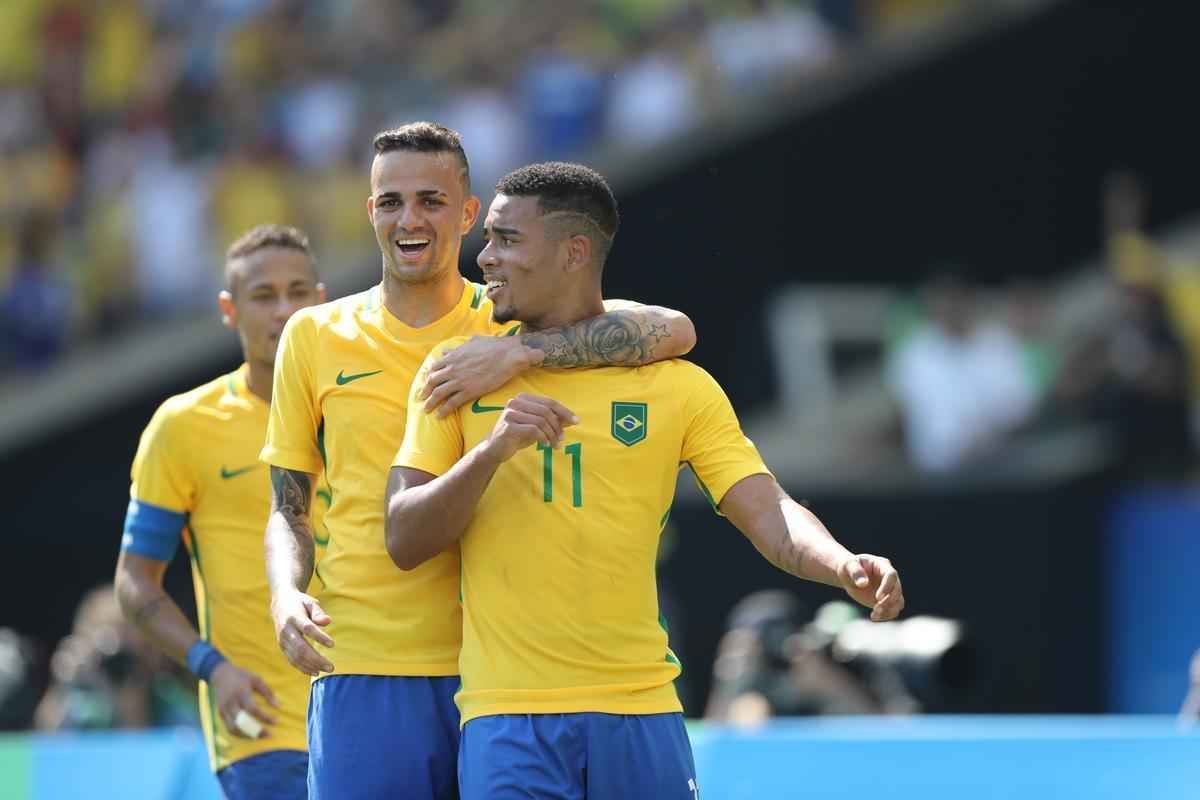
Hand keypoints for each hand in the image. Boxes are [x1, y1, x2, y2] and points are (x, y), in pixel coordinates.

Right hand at [210, 661, 277, 738]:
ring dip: (246, 735)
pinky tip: (249, 735)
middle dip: (256, 730)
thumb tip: (278, 706)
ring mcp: (224, 709)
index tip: (276, 721)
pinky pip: (228, 728)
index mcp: (241, 693)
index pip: (253, 709)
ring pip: (233, 728)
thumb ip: (267, 692)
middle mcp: (231, 703)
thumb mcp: (256, 679)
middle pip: (242, 722)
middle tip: (268, 735)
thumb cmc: (241, 676)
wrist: (220, 674)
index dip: (264, 717)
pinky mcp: (220, 714)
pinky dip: (239, 734)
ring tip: (259, 737)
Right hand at [270, 591, 334, 676]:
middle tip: (331, 666)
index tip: (332, 644)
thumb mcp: (310, 602)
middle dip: (316, 659)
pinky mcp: (282, 647)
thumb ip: (318, 612)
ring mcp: (283, 641)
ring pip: (296, 657)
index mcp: (294, 617)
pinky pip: (291, 660)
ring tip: (327, 669)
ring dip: (311, 666)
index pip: (307, 629)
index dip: (319, 637)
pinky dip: (303, 668)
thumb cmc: (300, 603)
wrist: (279, 604)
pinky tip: (315, 671)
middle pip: (301, 648)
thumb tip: (328, 622)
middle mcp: (286, 630)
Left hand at [419, 337, 541, 417]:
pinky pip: (452, 403)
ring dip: (430, 403)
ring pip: (438, 393)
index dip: (428, 377)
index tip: (426, 383)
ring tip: (427, 410)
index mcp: (453, 357)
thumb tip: (446, 350)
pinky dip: (444, 410)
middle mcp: (452, 369)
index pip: (434, 368)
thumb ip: (457, 348)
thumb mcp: (472, 342)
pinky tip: (440, 416)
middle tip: (422, 398)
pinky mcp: (469, 391)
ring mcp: (460, 380)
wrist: (508, 354)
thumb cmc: (494, 346)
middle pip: (432, 382)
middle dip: (425, 391)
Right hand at [481, 393, 577, 462]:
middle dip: (557, 426)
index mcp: (524, 398)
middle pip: (546, 411)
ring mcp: (510, 413)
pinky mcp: (508, 426)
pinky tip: (544, 445)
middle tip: (562, 439)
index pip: (549, 402)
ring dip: (552, 435)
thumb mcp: (538, 427)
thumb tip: (572, 419)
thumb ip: (553, 421)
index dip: (564, 411)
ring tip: (554, 445)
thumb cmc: (518, 436)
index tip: (576, 421)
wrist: (495, 450)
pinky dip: (543, 438)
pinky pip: (533, 430)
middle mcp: (515, 402)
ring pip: (541, 421)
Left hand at [838, 554, 903, 620]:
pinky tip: (874, 617)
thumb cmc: (849, 567)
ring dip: (889, 610)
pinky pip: (893, 610)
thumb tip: (863, 583)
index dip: (887, 587)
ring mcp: (889, 589)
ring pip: (898, 602)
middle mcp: (890, 578)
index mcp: (882, 565)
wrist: (849, 576)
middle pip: (897, 589)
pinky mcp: (886, 600)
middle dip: (889, 601)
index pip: (891, 575)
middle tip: (876, 608)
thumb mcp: (848, 566)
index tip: (878, 598)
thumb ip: (855, 572)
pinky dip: (886, 615)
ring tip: (874, 614)